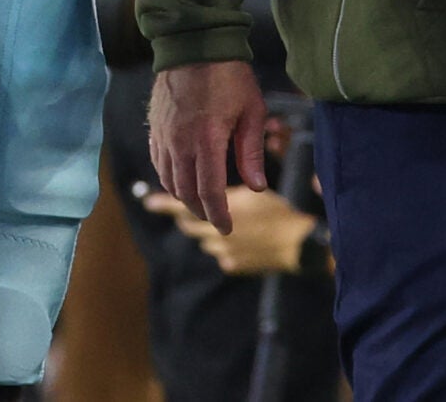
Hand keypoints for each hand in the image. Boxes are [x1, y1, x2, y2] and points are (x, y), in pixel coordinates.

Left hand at [143, 187, 319, 274]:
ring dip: (203, 230)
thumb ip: (225, 191)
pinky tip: (238, 236)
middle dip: (182, 215)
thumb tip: (207, 181)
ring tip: (214, 220)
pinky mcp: (233, 265)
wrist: (298, 244)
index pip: (180, 207)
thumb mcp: (252, 191)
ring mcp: (223, 252)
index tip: (147, 200)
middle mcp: (214, 234)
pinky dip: (221, 246)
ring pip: (202, 239)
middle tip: (180, 206)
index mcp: (217, 212)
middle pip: (187, 224)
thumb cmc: (277, 210)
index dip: (162, 203)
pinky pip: (220, 253)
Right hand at [150, 59, 266, 233]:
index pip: (210, 192)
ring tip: (199, 203)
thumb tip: (256, 187)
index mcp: (207, 140)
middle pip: (186, 191)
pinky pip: (158, 161)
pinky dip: (168, 177)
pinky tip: (179, 179)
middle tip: (216, 218)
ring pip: (169, 179)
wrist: (193, 44)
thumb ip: (250, 152)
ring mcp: (164, 135)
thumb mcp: (251, 111)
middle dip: (201, 210)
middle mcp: (181, 142)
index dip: (218, 215)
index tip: (227, 228)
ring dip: (183, 196)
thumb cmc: (229, 75)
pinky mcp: (156, 126)